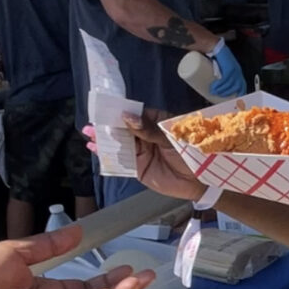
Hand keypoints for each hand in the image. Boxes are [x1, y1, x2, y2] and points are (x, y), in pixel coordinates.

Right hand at [84, 118, 204, 200]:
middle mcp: (145, 135)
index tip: (105, 109)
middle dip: (107, 126)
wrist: (199, 179)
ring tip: (89, 135)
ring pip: (119, 143)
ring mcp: (140, 151)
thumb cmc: (190, 152)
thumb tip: (128, 118)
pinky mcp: (137, 167)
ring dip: (103, 140)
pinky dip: (107, 155)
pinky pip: (120, 160)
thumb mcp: (171, 137)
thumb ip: (149, 130)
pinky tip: (95, 150)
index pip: (135, 114)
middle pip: (123, 129)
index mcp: (155, 122)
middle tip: (92, 124)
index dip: (120, 112)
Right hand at [210, 41, 245, 96]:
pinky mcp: (229, 67)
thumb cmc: (217, 59)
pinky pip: (226, 79)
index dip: (240, 95)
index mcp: (238, 73)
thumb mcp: (222, 69)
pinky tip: (214, 87)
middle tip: (218, 96)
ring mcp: (235, 70)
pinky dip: (219, 85)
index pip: (242, 86)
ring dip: (221, 90)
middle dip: (228, 94)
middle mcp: (238, 72)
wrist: (215, 47)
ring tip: (213, 91)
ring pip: (230, 84)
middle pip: (237, 87)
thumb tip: (215, 89)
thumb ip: (222, 77)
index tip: (234, 101)